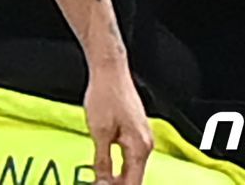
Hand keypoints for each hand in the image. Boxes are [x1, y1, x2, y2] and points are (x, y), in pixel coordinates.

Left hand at [83, 66, 153, 184]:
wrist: (110, 70)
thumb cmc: (106, 95)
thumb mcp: (99, 132)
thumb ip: (103, 162)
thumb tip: (102, 182)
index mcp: (139, 147)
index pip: (133, 183)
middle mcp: (145, 143)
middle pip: (134, 177)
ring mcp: (142, 136)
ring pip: (132, 167)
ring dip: (118, 177)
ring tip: (99, 181)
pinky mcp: (136, 129)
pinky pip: (130, 155)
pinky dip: (119, 164)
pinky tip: (106, 167)